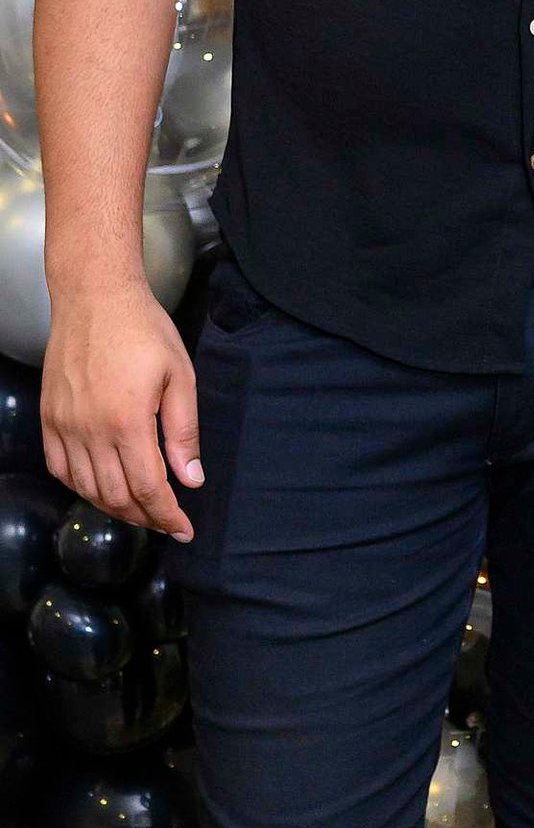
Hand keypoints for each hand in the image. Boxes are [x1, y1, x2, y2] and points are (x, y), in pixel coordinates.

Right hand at [41, 284, 203, 541]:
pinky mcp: (49, 419)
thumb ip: (184, 432)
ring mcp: (64, 426)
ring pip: (86, 489)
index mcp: (127, 421)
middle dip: (145, 517)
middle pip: (116, 497)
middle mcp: (89, 431)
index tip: (184, 529)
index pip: (148, 488)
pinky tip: (102, 488)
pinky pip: (60, 469)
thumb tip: (191, 479)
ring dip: (115, 507)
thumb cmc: (143, 330)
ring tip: (141, 510)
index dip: (167, 516)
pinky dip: (82, 488)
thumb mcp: (179, 376)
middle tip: (167, 522)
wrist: (95, 298)